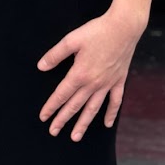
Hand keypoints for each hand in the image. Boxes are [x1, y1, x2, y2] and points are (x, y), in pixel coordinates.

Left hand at [37, 10, 144, 141]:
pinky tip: (107, 124)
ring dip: (83, 123)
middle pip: (75, 105)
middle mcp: (93, 83)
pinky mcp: (119, 80)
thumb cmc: (96, 31)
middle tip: (53, 131)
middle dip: (63, 119)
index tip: (43, 117)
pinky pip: (115, 101)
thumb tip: (41, 67)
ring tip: (75, 137)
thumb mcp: (71, 40)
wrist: (123, 27)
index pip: (61, 94)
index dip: (51, 106)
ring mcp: (107, 84)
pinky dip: (111, 113)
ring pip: (93, 108)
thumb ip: (55, 55)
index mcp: (79, 74)